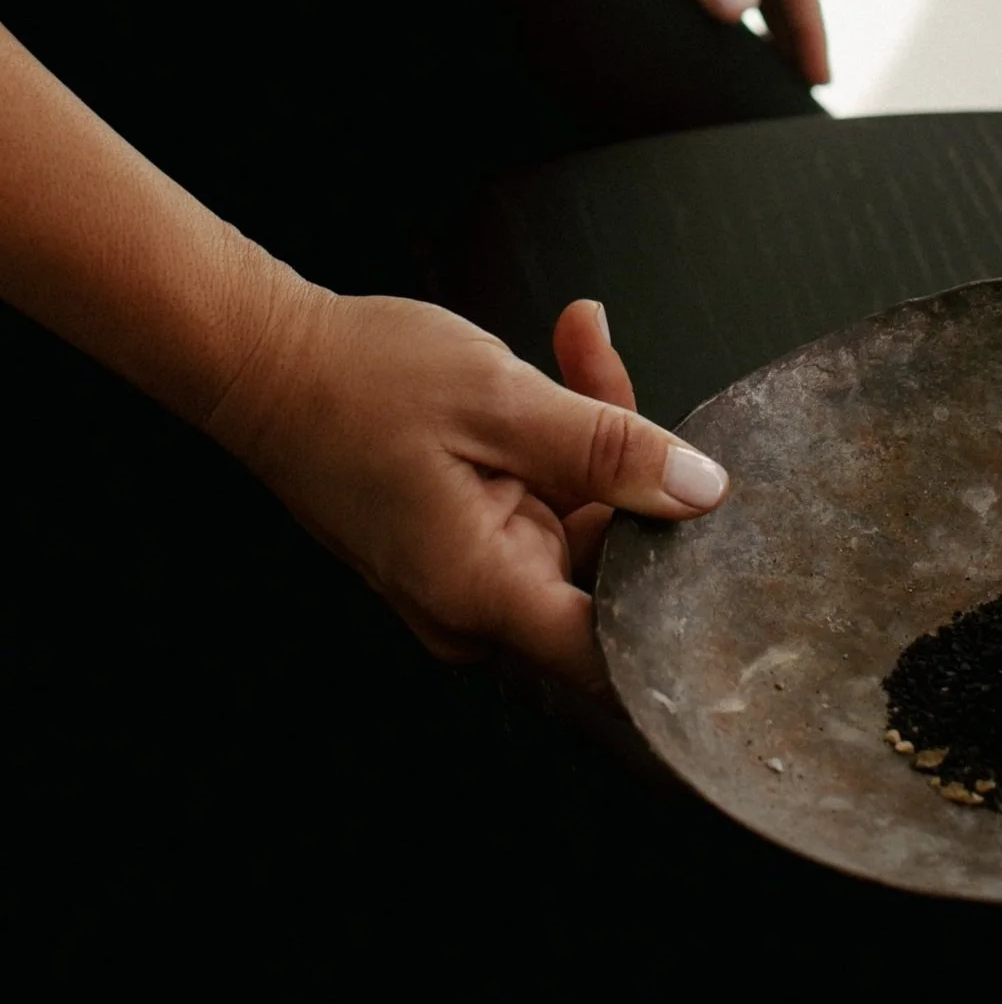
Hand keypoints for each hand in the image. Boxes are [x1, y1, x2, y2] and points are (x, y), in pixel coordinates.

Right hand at [206, 282, 725, 692]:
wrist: (260, 362)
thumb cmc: (358, 381)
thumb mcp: (503, 401)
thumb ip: (611, 450)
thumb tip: (702, 492)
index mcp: (483, 591)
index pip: (611, 658)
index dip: (681, 626)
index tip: (738, 581)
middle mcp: (475, 607)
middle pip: (608, 572)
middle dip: (637, 477)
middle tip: (615, 380)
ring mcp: (469, 579)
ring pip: (582, 526)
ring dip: (599, 443)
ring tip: (577, 346)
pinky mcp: (466, 545)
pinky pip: (544, 507)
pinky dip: (561, 446)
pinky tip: (565, 363)